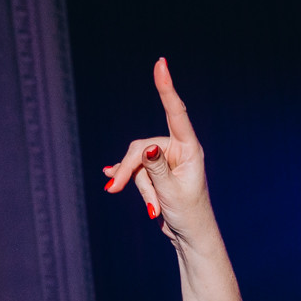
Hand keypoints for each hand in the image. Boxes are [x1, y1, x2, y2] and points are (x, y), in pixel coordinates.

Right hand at [103, 59, 212, 243]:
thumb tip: (147, 147)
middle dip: (129, 170)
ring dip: (138, 187)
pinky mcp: (156, 171)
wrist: (190, 236)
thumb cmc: (188, 215)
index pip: (176, 112)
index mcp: (189, 150)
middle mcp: (178, 150)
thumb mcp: (171, 192)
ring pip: (136, 164)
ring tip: (152, 209)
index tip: (161, 64)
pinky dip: (128, 180)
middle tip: (113, 190)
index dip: (166, 88)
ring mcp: (166, 160)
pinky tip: (111, 178)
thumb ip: (156, 169)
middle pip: (141, 148)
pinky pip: (135, 171)